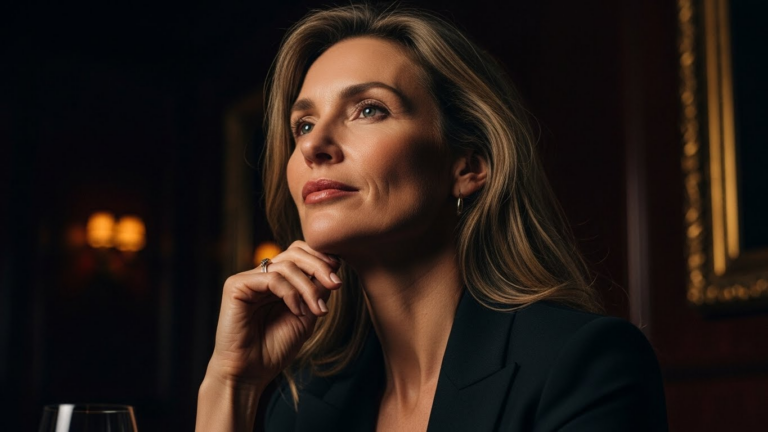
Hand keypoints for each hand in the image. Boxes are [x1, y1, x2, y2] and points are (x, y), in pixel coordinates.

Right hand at [205, 241, 341, 392]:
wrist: (250, 373)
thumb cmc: (275, 349)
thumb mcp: (306, 316)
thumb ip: (317, 291)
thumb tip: (335, 265)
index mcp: (277, 280)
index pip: (300, 254)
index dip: (321, 259)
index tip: (338, 278)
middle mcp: (262, 275)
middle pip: (294, 252)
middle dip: (319, 266)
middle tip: (336, 284)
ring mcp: (248, 279)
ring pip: (286, 264)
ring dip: (308, 287)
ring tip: (318, 310)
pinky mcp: (236, 285)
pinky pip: (271, 278)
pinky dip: (290, 293)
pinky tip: (297, 311)